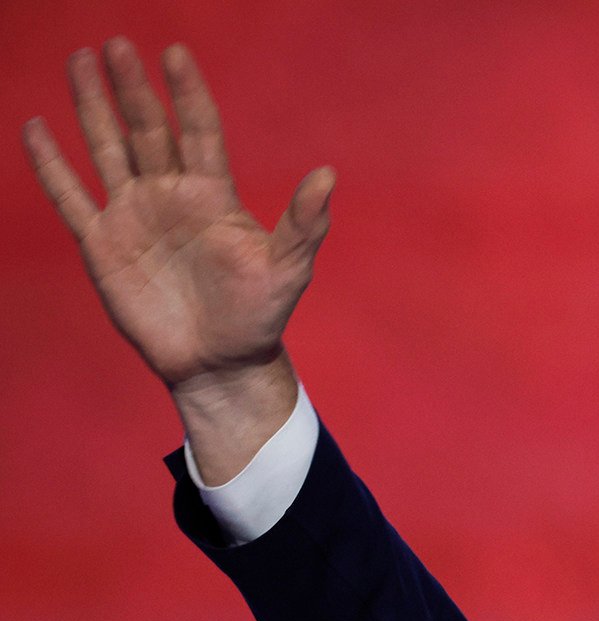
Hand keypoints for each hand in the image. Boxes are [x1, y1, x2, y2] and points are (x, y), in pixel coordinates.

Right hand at [24, 38, 332, 479]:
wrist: (220, 363)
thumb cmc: (259, 316)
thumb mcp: (288, 270)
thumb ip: (303, 223)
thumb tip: (328, 176)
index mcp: (213, 195)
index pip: (199, 130)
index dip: (188, 94)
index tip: (177, 54)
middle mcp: (171, 196)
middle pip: (147, 130)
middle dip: (132, 89)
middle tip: (116, 44)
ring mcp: (134, 216)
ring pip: (108, 150)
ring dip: (92, 108)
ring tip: (79, 61)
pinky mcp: (102, 245)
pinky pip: (71, 198)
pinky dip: (53, 165)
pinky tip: (35, 127)